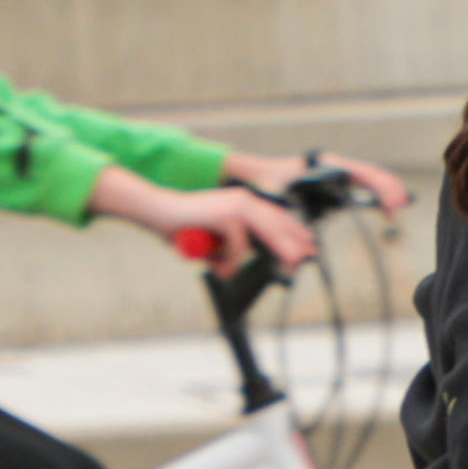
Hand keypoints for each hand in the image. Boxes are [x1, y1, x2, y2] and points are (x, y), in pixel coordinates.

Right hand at [104, 172, 315, 271]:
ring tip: (289, 267)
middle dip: (295, 244)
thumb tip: (247, 260)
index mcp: (245, 201)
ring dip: (279, 251)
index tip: (308, 245)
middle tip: (304, 261)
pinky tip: (220, 269)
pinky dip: (230, 262)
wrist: (159, 211)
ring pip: (267, 232)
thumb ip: (234, 243)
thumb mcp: (217, 236)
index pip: (277, 216)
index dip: (294, 232)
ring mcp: (237, 205)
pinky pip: (239, 246)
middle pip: (279, 224)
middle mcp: (245, 200)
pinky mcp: (226, 216)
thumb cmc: (185, 226)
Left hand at [243, 146, 411, 215]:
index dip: (378, 186)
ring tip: (404, 202)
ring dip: (386, 189)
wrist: (255, 175)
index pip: (359, 172)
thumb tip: (300, 254)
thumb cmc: (264, 184)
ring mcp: (335, 173)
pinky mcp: (333, 183)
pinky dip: (376, 193)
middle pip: (369, 173)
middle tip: (403, 205)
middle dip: (389, 187)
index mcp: (323, 165)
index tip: (390, 204)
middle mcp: (333, 166)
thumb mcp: (274, 200)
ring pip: (368, 177)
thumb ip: (286, 223)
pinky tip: (388, 204)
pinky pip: (360, 185)